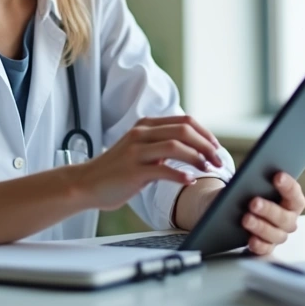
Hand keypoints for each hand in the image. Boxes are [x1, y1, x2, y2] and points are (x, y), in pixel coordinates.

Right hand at [71, 116, 223, 210]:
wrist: (86, 183)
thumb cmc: (117, 170)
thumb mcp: (140, 149)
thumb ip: (161, 145)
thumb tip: (192, 148)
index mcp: (146, 125)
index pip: (185, 122)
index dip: (205, 134)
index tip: (217, 148)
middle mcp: (142, 134)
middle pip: (184, 130)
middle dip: (207, 146)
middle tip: (218, 161)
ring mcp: (136, 151)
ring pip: (176, 147)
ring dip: (198, 158)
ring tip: (208, 170)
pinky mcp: (133, 171)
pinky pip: (163, 170)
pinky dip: (181, 174)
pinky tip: (190, 180)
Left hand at [242, 172, 304, 254]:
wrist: (231, 208)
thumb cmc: (248, 192)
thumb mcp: (251, 182)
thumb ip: (255, 179)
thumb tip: (251, 174)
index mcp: (291, 201)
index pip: (295, 194)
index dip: (288, 186)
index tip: (277, 176)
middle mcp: (289, 220)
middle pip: (285, 217)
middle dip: (269, 209)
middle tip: (254, 202)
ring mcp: (278, 234)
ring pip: (276, 234)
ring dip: (261, 227)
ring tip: (245, 218)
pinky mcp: (265, 246)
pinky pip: (265, 249)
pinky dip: (258, 245)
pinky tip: (249, 239)